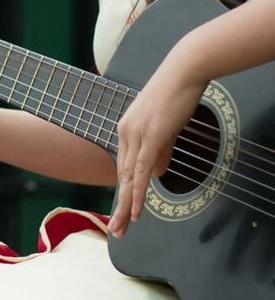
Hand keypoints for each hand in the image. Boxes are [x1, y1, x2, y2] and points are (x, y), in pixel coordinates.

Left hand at [109, 50, 207, 237]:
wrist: (183, 70)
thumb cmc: (177, 94)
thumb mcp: (166, 126)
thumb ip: (160, 150)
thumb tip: (156, 174)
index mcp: (126, 129)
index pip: (123, 166)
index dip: (123, 190)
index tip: (122, 209)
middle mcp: (125, 132)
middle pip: (121, 176)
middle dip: (119, 205)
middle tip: (116, 228)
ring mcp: (136, 134)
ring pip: (128, 177)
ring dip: (126, 205)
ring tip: (123, 227)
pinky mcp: (150, 136)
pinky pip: (141, 170)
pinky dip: (138, 191)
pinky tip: (136, 208)